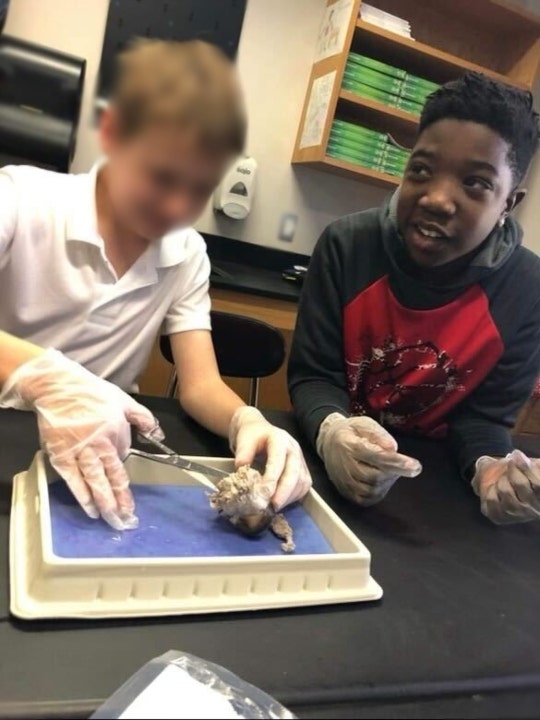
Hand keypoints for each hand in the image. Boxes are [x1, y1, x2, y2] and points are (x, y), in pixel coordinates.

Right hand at [0, 349, 161, 529]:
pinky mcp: (60, 454)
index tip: (131, 505)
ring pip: (94, 481)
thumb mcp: (124, 401)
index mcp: (115, 433)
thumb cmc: (92, 393)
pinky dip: (81, 494)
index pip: (122, 464)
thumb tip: (158, 435)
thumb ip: (143, 418)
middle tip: (126, 522)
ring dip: (104, 503)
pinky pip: (72, 479)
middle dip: (119, 502)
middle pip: (111, 478)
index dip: (125, 486)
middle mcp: (98, 445)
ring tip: (112, 520)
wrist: (57, 387)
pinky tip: (89, 509)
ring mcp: (78, 451)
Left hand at [228, 406, 311, 510]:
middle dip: (285, 492)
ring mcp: (300, 459)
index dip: (272, 478)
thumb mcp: (244, 439)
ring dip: (289, 496)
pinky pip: (304, 486)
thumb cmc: (252, 435)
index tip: (263, 493)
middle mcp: (294, 449)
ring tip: (274, 507)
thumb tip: (240, 468)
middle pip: (295, 472)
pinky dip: (294, 497)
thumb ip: (243, 452)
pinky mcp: (302, 470)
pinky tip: (282, 502)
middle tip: (273, 506)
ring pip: (302, 481)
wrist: (259, 430)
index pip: (278, 460)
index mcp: (280, 439)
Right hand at [316, 413, 421, 505]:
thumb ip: (378, 434)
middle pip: (375, 476)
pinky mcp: (345, 491)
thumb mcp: (364, 423)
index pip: (377, 457)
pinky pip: (365, 499)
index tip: (416, 466)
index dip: (397, 463)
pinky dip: (378, 493)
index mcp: (350, 446)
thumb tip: (392, 448)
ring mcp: (344, 481)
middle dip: (394, 472)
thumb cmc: (351, 432)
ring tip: (391, 470)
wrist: (328, 442)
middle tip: (403, 465)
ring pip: (371, 490)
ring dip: (387, 482)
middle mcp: (345, 466)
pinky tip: (383, 482)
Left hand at [472, 450, 539, 523]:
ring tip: (504, 480)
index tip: (517, 455)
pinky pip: (491, 499)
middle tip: (510, 467)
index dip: (527, 467)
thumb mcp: (531, 465)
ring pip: (505, 490)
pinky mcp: (498, 517)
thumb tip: (519, 457)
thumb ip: (531, 464)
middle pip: (521, 484)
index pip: (538, 484)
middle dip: (512, 470)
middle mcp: (533, 511)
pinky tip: (496, 491)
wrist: (496, 479)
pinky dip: (491, 490)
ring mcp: (516, 516)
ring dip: (502, 480)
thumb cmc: (520, 472)